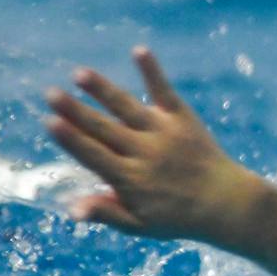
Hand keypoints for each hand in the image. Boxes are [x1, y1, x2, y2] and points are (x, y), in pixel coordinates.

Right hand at [43, 47, 267, 244]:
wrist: (226, 202)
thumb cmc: (176, 216)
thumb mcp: (140, 224)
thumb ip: (106, 213)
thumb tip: (71, 210)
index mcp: (130, 179)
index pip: (94, 156)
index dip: (71, 139)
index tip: (50, 122)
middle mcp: (145, 153)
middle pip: (104, 129)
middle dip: (76, 111)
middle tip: (51, 94)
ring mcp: (164, 133)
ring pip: (127, 108)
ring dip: (103, 90)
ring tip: (79, 74)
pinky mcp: (182, 118)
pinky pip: (165, 92)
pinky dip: (152, 72)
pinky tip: (139, 50)